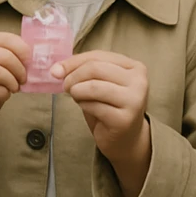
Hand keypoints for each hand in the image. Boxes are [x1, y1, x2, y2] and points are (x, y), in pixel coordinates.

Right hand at [0, 32, 28, 187]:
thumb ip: (8, 56)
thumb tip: (30, 52)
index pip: (2, 37)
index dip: (21, 49)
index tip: (30, 61)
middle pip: (0, 54)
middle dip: (18, 69)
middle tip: (23, 80)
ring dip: (11, 82)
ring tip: (13, 89)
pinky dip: (2, 93)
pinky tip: (2, 96)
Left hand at [56, 50, 152, 196]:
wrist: (127, 141)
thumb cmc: (110, 106)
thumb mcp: (99, 82)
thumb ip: (81, 70)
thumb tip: (56, 69)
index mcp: (135, 67)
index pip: (98, 56)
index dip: (73, 61)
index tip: (56, 70)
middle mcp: (139, 81)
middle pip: (95, 68)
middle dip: (73, 76)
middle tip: (65, 86)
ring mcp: (134, 101)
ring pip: (94, 86)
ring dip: (76, 91)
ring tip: (75, 96)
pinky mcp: (125, 119)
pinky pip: (94, 105)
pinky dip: (82, 104)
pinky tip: (85, 107)